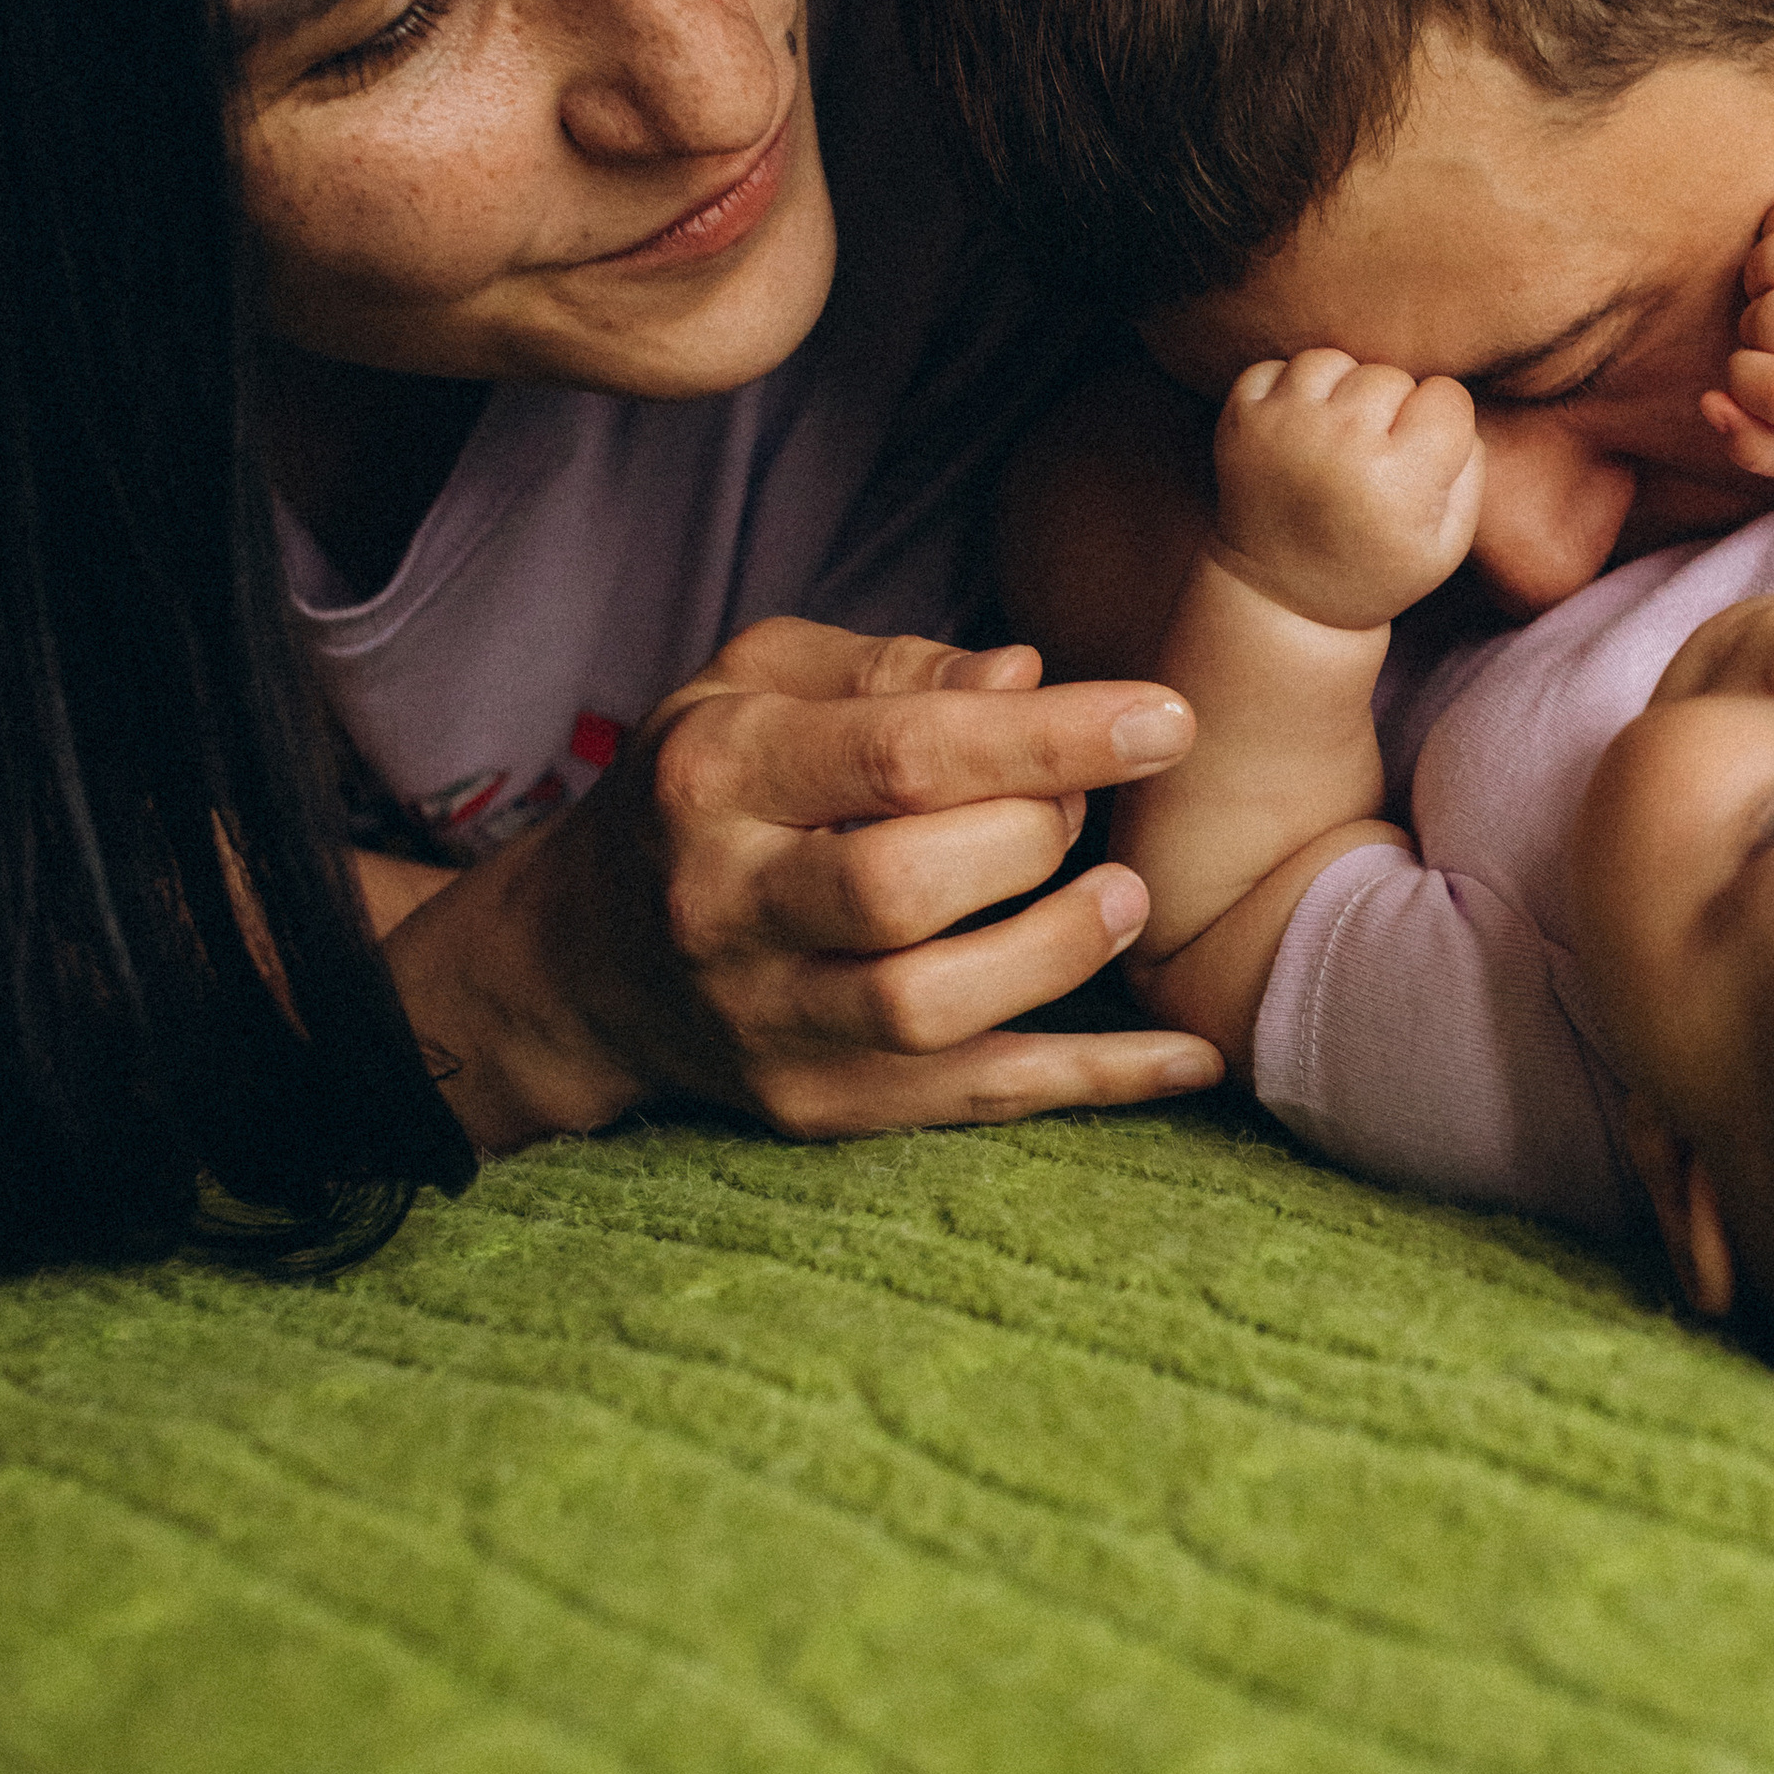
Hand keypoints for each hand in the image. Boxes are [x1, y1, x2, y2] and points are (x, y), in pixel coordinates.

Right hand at [381, 618, 1222, 1148]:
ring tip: (1122, 900)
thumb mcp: (760, 684)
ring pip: (924, 1009)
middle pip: (901, 887)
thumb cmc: (704, 789)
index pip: (895, 756)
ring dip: (1054, 951)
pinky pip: (969, 1101)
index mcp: (718, 775)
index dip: (1044, 737)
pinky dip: (1092, 1083)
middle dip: (1031, 839)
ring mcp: (767, 1020)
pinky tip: (1193, 1057)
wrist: (581, 960)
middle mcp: (728, 905)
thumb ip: (894, 668)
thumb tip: (1027, 674)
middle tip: (1086, 807)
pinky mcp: (814, 1104)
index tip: (1164, 718)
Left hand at [1210, 350, 1484, 628]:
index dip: (1441, 424)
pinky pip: (1278, 367)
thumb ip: (1469, 466)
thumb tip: (1447, 400)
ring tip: (1336, 439)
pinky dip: (1290, 391)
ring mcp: (1283, 427)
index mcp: (1398, 479)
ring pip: (1334, 361)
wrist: (1283, 597)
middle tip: (1375, 457)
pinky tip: (1298, 433)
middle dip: (1392, 409)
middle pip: (1390, 375)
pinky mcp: (1240, 421)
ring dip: (1340, 391)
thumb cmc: (1378, 566)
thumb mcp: (1448, 542)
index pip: (1447, 396)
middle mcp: (1339, 443)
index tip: (1422, 458)